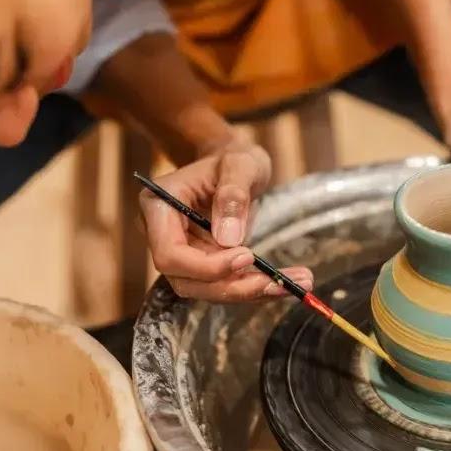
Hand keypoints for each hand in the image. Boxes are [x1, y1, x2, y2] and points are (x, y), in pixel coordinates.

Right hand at [139, 139, 313, 301]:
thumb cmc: (232, 158)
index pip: (169, 253)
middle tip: (276, 283)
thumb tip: (229, 239)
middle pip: (186, 280)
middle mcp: (163, 236)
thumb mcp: (239, 163)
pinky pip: (225, 284)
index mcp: (159, 207)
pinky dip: (254, 288)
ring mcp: (183, 253)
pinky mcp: (204, 264)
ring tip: (292, 285)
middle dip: (231, 286)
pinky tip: (285, 284)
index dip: (205, 266)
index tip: (247, 255)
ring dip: (247, 292)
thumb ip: (233, 194)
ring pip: (206, 289)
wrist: (234, 165)